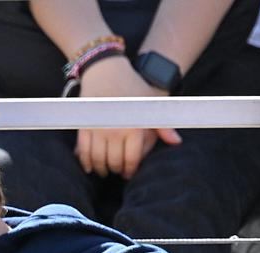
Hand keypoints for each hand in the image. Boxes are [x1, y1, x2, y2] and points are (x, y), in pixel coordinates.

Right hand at [75, 57, 181, 178]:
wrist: (107, 72)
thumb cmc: (132, 88)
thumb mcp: (151, 103)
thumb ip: (163, 125)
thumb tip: (176, 142)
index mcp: (134, 127)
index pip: (131, 158)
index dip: (130, 170)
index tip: (129, 174)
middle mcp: (115, 130)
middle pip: (114, 161)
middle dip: (116, 170)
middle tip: (118, 172)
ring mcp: (98, 129)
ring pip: (98, 159)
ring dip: (101, 169)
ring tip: (105, 171)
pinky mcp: (84, 127)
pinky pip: (83, 151)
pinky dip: (85, 162)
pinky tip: (89, 168)